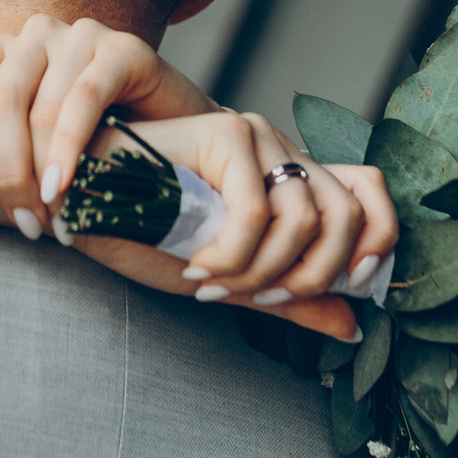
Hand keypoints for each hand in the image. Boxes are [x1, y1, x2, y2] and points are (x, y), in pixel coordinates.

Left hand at [0, 15, 215, 237]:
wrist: (187, 145)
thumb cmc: (102, 150)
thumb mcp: (39, 147)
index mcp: (7, 55)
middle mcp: (37, 36)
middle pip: (1, 99)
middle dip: (4, 168)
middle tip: (22, 222)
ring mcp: (81, 36)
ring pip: (42, 104)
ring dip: (40, 166)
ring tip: (48, 214)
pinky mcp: (124, 47)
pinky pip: (85, 96)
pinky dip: (71, 143)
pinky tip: (67, 179)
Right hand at [73, 109, 397, 341]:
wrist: (80, 208)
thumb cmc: (143, 237)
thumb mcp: (231, 279)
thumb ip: (289, 296)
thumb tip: (353, 325)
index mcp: (288, 177)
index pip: (369, 192)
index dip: (377, 242)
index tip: (349, 288)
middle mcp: (280, 149)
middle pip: (347, 213)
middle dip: (312, 275)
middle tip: (260, 297)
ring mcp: (254, 135)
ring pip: (304, 217)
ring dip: (263, 270)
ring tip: (216, 281)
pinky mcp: (224, 132)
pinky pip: (255, 212)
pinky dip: (231, 255)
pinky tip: (197, 266)